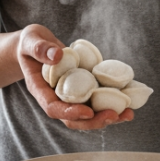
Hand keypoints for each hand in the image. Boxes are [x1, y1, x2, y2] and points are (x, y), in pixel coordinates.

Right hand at [17, 24, 133, 130]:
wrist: (36, 45)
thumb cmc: (30, 42)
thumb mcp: (30, 40)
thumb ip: (40, 48)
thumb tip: (58, 56)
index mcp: (40, 90)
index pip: (53, 108)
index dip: (70, 113)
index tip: (87, 112)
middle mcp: (56, 97)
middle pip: (73, 118)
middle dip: (94, 121)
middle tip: (114, 115)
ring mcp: (71, 95)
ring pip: (88, 114)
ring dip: (108, 116)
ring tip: (128, 114)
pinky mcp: (83, 89)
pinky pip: (97, 99)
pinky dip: (112, 102)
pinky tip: (129, 100)